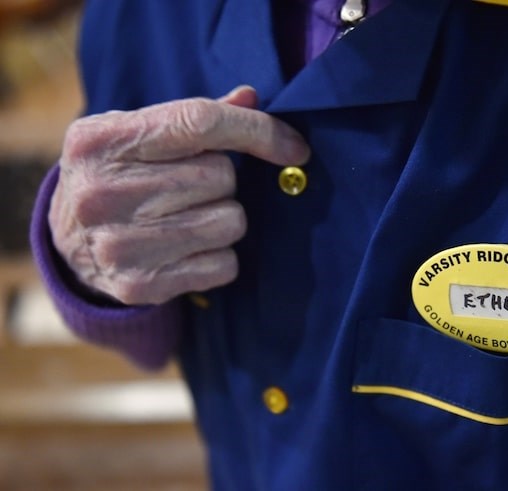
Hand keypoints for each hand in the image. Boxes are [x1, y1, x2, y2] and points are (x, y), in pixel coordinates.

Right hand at [48, 86, 309, 304]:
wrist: (68, 242)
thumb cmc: (118, 175)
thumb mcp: (138, 134)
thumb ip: (194, 117)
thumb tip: (251, 99)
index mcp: (101, 141)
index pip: (200, 123)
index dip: (258, 131)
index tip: (295, 147)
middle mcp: (103, 193)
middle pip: (221, 175)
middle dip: (223, 178)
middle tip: (193, 185)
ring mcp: (119, 245)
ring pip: (230, 222)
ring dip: (226, 217)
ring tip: (190, 215)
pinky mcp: (140, 286)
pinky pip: (225, 265)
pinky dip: (220, 256)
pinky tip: (189, 248)